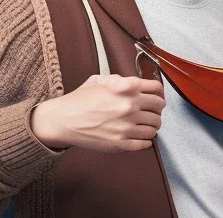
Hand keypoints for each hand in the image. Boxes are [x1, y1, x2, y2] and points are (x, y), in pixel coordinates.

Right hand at [30, 74, 164, 152]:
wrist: (64, 120)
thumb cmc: (80, 99)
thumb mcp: (100, 80)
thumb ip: (121, 79)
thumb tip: (135, 83)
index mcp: (127, 87)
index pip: (157, 89)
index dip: (158, 92)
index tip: (156, 96)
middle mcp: (130, 106)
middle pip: (159, 108)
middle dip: (157, 109)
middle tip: (152, 111)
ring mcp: (127, 126)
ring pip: (155, 127)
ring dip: (152, 125)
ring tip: (145, 124)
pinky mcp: (121, 143)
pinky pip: (145, 143)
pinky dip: (146, 140)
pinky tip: (140, 137)